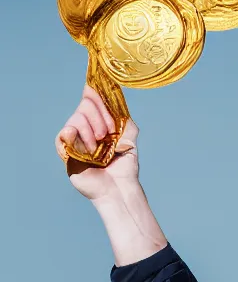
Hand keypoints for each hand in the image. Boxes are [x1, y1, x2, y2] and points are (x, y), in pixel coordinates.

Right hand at [55, 85, 139, 203]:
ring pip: (76, 117)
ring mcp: (75, 140)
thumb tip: (118, 103)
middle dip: (99, 115)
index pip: (91, 99)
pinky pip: (63, 134)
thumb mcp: (130, 139)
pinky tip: (88, 147)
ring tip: (99, 147)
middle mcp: (85, 129)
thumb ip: (125, 120)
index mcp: (99, 124)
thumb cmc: (125, 167)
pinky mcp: (66, 152)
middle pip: (84, 104)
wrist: (120, 187)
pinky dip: (74, 134)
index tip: (102, 95)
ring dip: (91, 129)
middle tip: (108, 133)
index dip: (95, 93)